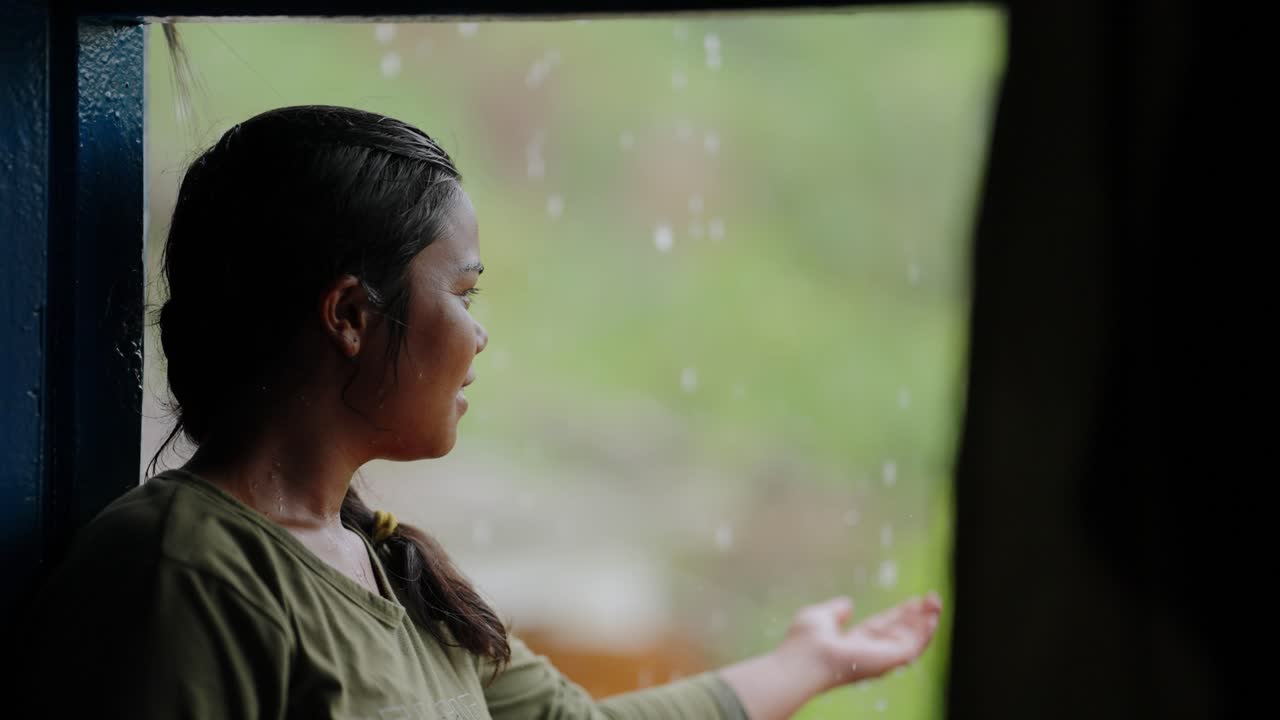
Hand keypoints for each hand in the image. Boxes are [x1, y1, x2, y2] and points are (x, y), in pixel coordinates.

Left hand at [775, 592, 942, 690]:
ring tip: (936, 602)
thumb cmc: (806, 640)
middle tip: (932, 598)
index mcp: (855, 643)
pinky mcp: (890, 661)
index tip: (914, 600)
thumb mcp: (821, 616)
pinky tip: (933, 616)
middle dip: (918, 616)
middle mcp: (871, 653)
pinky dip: (926, 632)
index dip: (900, 614)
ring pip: (912, 640)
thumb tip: (848, 604)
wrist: (805, 656)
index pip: (884, 627)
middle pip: (901, 633)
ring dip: (927, 622)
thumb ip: (836, 611)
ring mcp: (881, 658)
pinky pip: (914, 647)